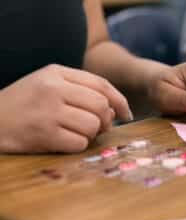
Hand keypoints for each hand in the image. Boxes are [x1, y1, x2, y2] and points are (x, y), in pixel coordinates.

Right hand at [0, 64, 131, 152]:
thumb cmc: (24, 103)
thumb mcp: (49, 83)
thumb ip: (81, 88)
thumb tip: (117, 108)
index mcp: (56, 73)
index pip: (101, 85)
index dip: (119, 101)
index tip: (126, 114)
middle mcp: (53, 89)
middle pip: (101, 106)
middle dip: (105, 120)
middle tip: (97, 126)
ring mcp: (48, 112)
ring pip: (93, 125)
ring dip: (90, 134)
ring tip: (75, 132)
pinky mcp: (44, 135)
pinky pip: (79, 143)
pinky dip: (78, 145)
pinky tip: (64, 141)